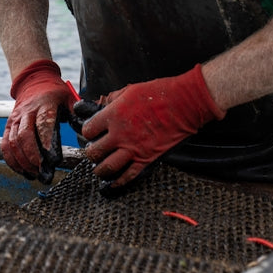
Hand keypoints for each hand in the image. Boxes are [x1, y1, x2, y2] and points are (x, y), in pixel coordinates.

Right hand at [3, 59, 75, 182]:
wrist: (34, 81)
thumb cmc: (55, 93)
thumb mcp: (69, 97)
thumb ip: (77, 112)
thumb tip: (87, 128)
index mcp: (45, 104)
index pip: (44, 122)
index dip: (46, 140)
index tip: (52, 158)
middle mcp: (27, 111)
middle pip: (24, 135)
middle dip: (32, 155)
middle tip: (42, 171)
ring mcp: (15, 119)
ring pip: (13, 142)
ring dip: (22, 160)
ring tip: (34, 174)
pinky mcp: (8, 125)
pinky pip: (5, 144)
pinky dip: (12, 160)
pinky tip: (22, 170)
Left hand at [79, 64, 224, 187]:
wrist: (185, 104)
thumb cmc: (160, 93)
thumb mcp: (130, 90)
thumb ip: (113, 100)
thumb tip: (102, 106)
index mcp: (114, 115)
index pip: (89, 129)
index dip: (87, 131)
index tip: (90, 132)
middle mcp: (120, 134)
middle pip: (94, 151)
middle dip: (91, 152)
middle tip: (93, 150)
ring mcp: (133, 149)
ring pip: (107, 167)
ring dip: (99, 170)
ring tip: (99, 168)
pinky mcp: (146, 159)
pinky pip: (128, 176)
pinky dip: (118, 182)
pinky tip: (113, 183)